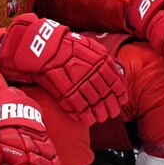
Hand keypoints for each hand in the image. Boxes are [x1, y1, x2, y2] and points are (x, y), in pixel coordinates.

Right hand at [0, 14, 127, 124]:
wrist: (42, 45)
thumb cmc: (64, 45)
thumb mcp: (88, 45)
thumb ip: (102, 59)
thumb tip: (116, 72)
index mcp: (100, 59)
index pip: (116, 81)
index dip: (120, 93)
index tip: (121, 100)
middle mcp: (92, 70)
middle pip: (107, 94)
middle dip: (111, 106)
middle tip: (111, 113)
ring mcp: (79, 79)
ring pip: (95, 101)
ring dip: (99, 112)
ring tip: (100, 118)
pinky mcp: (66, 88)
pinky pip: (79, 105)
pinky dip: (84, 114)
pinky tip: (87, 119)